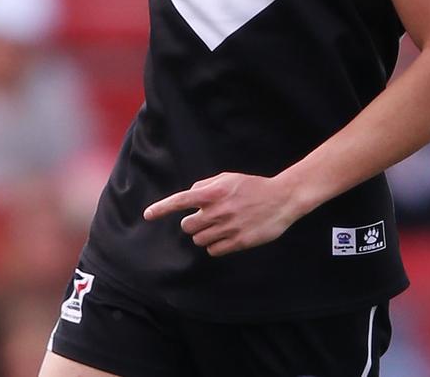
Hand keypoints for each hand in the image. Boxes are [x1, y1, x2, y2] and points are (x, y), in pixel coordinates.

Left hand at [143, 171, 300, 256]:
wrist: (281, 199)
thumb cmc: (253, 187)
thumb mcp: (229, 178)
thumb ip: (206, 186)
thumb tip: (190, 195)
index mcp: (214, 193)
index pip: (181, 201)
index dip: (162, 208)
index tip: (147, 215)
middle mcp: (217, 211)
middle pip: (188, 226)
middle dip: (193, 224)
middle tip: (207, 218)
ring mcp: (227, 228)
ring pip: (199, 240)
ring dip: (205, 234)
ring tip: (221, 225)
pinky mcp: (237, 242)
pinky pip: (213, 250)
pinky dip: (216, 245)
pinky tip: (227, 235)